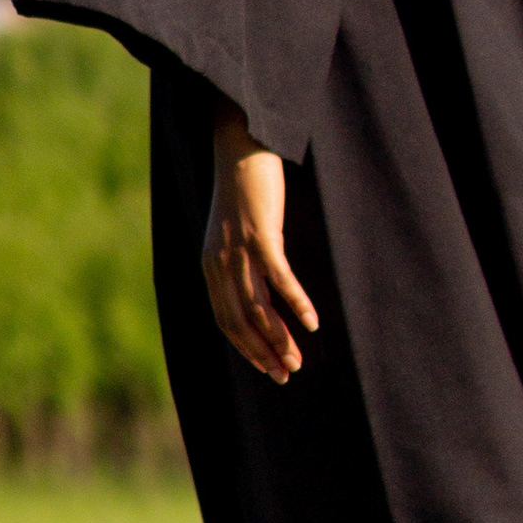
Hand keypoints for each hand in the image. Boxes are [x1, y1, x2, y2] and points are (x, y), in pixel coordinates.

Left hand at [202, 99, 319, 383]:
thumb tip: (263, 294)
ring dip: (279, 338)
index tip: (268, 368)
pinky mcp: (260, 236)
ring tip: (297, 360)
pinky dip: (295, 304)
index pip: (225, 321)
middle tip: (286, 374)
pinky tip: (311, 322)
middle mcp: (219, 263)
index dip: (247, 349)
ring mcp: (238, 250)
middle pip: (241, 322)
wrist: (240, 147)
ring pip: (258, 308)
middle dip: (264, 352)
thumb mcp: (237, 232)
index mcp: (210, 266)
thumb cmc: (243, 190)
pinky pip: (279, 279)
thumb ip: (243, 263)